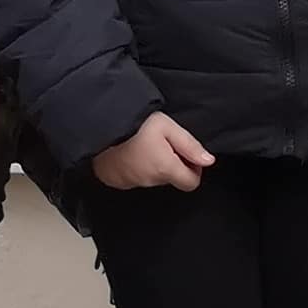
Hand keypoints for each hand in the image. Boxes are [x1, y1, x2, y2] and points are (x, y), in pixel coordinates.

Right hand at [89, 113, 212, 193]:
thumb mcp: (168, 127)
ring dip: (153, 166)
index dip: (194, 169)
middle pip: (171, 179)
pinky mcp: (115, 181)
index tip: (185, 155)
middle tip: (162, 143)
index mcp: (165, 169)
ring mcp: (130, 183)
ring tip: (143, 145)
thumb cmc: (135, 124)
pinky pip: (133, 178)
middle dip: (172, 164)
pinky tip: (130, 152)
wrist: (99, 126)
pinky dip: (135, 168)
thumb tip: (208, 161)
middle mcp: (149, 181)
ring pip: (152, 179)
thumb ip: (190, 146)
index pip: (191, 184)